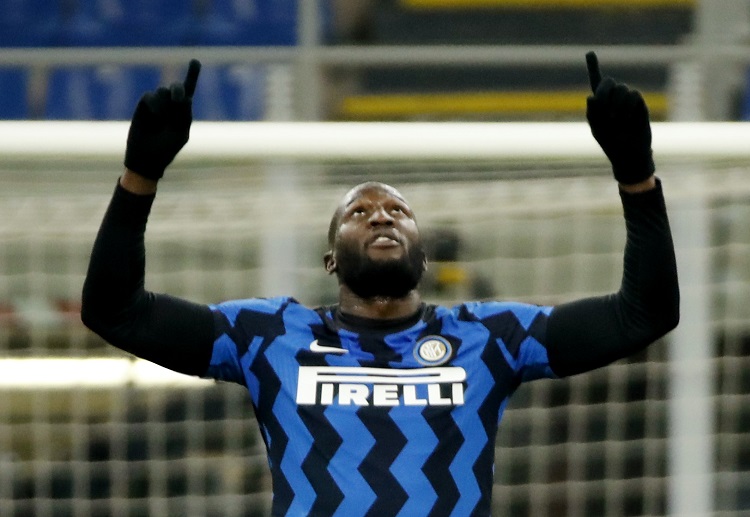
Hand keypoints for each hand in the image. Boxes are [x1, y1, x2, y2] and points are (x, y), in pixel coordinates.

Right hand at [124, 59, 200, 180]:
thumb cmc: (167, 148)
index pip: (189, 90)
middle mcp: (171, 104)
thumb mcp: (180, 132)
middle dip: (178, 90)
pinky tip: (154, 117)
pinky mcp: (145, 104)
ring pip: (164, 91)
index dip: (192, 74)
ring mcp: (158, 103)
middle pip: (177, 87)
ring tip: (162, 120)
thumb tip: (181, 95)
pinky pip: (151, 96)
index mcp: (183, 111)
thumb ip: (184, 114)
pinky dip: (155, 106)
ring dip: (166, 104)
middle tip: (177, 99)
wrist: (147, 157)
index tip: (195, 61)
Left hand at [585, 51, 653, 184]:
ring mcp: (627, 100)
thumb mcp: (597, 129)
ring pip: (621, 88)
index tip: (589, 53)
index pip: (596, 82)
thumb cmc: (610, 143)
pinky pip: (633, 95)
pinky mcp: (639, 104)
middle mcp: (614, 98)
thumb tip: (590, 97)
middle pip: (608, 82)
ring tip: (614, 120)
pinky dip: (626, 107)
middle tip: (600, 103)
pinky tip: (625, 120)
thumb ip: (593, 113)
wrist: (628, 153)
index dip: (593, 66)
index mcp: (600, 103)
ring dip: (615, 103)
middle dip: (603, 90)